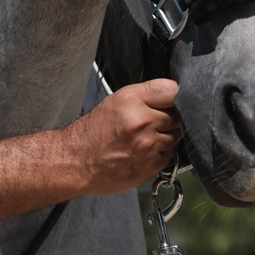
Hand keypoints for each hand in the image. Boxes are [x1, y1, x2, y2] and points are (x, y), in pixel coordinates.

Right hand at [69, 78, 180, 194]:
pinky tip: (143, 152)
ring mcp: (148, 144)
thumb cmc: (94, 131)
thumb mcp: (115, 101)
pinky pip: (170, 154)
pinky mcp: (150, 164)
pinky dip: (161, 153)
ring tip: (145, 138)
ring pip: (176, 135)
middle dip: (169, 117)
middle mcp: (142, 120)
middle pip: (177, 114)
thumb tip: (174, 96)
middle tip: (152, 122)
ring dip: (166, 136)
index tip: (174, 99)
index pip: (172, 90)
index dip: (176, 94)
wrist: (77, 160)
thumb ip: (145, 97)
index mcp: (132, 99)